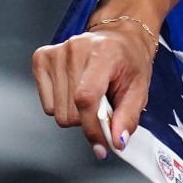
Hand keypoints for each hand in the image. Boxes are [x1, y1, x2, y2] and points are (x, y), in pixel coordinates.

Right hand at [31, 19, 157, 157]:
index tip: (101, 146)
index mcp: (103, 53)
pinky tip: (73, 89)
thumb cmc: (129, 60)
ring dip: (74, 112)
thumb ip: (129, 116)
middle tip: (102, 105)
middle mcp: (76, 49)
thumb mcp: (140, 87)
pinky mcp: (42, 57)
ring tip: (90, 94)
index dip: (92, 128)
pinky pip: (46, 103)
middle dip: (87, 119)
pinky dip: (60, 104)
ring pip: (56, 111)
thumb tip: (117, 141)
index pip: (86, 98)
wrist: (120, 37)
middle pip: (69, 111)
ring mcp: (57, 52)